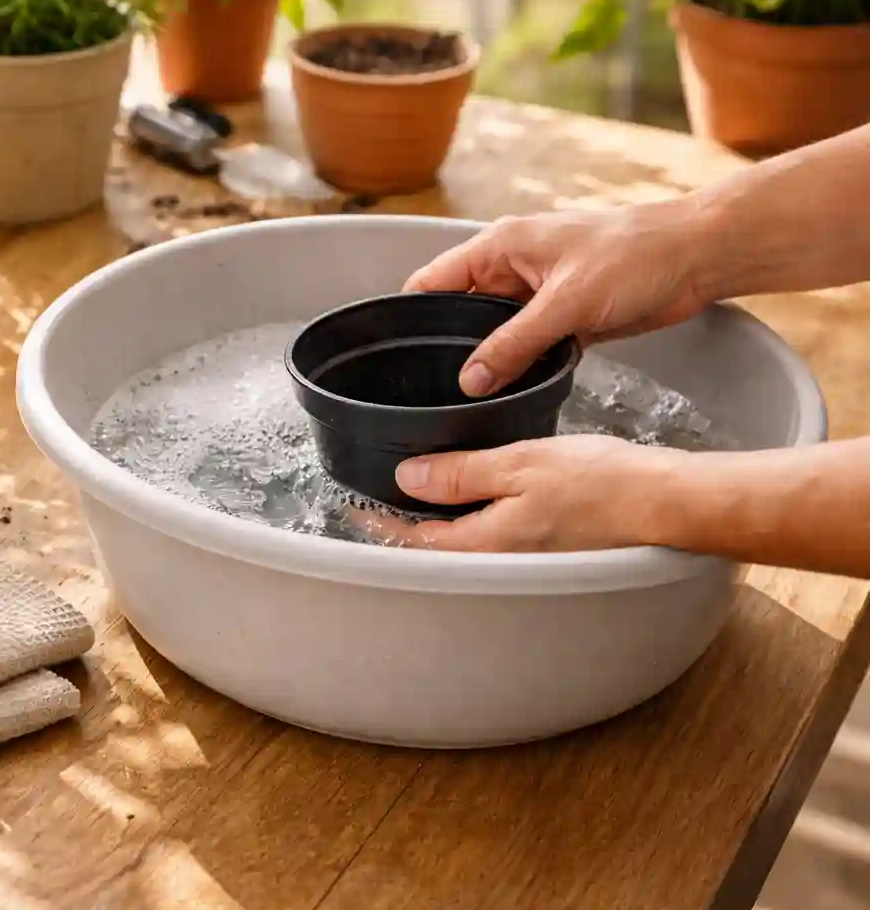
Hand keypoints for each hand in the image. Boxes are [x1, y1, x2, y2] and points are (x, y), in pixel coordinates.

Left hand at [355, 435, 684, 552]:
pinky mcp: (552, 548)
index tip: (354, 507)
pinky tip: (478, 501)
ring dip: (438, 526)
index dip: (381, 522)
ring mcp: (529, 559)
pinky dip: (474, 521)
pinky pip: (497, 538)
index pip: (415, 538)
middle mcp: (503, 561)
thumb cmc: (603, 482)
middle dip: (404, 530)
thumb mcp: (520, 463)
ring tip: (417, 503)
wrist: (668, 502)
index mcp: (487, 543)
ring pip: (467, 545)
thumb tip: (409, 477)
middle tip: (377, 507)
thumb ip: (461, 472)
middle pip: (438, 549)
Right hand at [405, 201, 712, 396]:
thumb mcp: (566, 302)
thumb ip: (514, 344)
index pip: (432, 282)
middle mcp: (511, 270)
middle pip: (459, 314)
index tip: (395, 355)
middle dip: (448, 347)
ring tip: (469, 399)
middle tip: (432, 390)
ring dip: (489, 361)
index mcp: (499, 248)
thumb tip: (470, 381)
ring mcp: (537, 296)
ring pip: (494, 335)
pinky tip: (513, 392)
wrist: (697, 256)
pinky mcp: (564, 318)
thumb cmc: (635, 254)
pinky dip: (521, 366)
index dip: (410, 315)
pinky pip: (527, 347)